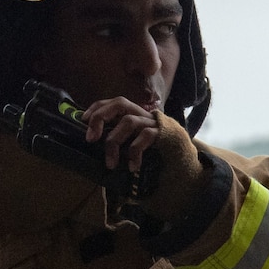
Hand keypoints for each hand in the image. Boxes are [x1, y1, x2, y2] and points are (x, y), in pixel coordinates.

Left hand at [83, 102, 204, 219]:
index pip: (113, 102)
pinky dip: (134, 152)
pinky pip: (145, 137)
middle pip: (120, 103)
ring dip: (114, 142)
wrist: (186, 165)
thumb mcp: (133, 148)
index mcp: (136, 115)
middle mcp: (144, 115)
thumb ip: (119, 144)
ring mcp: (155, 123)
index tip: (82, 120)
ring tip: (111, 163)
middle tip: (90, 138)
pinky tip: (132, 166)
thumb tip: (95, 148)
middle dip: (101, 117)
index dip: (97, 107)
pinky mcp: (166, 133)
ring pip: (129, 122)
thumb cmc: (157, 157)